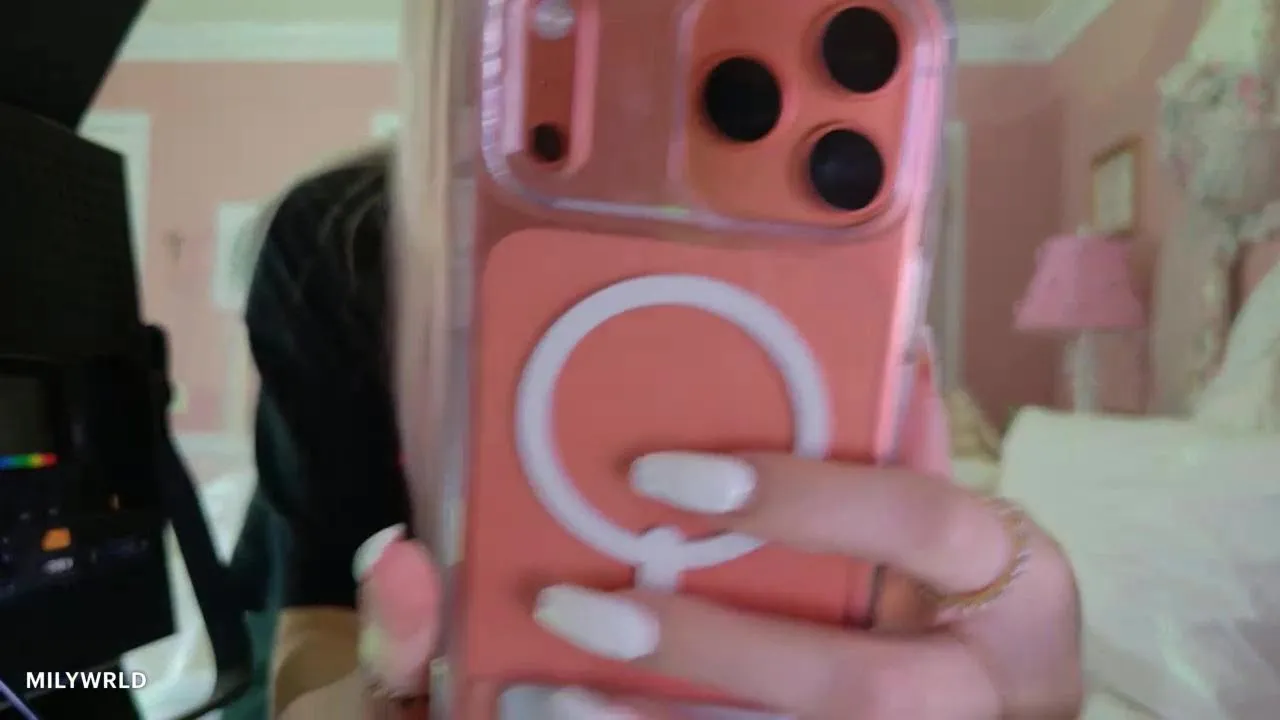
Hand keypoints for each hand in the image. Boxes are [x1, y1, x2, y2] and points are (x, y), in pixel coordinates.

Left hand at [534, 452, 1082, 718]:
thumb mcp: (968, 530)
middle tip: (586, 609)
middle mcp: (986, 684)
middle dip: (715, 648)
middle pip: (860, 687)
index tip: (663, 477)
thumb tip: (881, 337)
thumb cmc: (983, 601)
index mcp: (1017, 582)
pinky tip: (596, 717)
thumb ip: (908, 454)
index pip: (917, 523)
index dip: (799, 500)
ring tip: (564, 689)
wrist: (1020, 710)